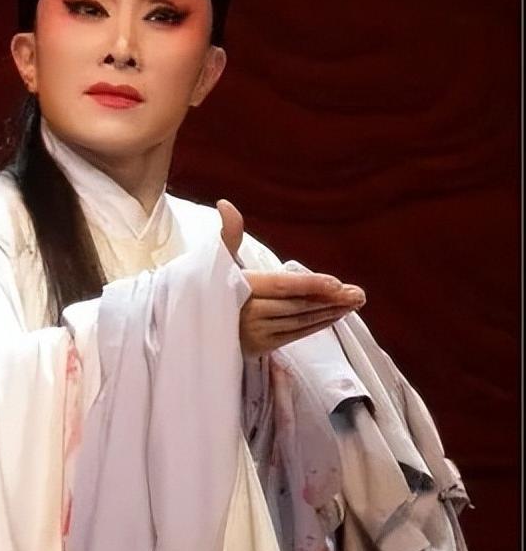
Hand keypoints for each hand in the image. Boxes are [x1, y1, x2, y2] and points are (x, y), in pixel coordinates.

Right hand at [217, 199, 365, 356]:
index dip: (310, 284)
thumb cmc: (209, 287)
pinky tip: (333, 316)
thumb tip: (225, 203)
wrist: (191, 326)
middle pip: (296, 305)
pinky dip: (316, 326)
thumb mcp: (217, 258)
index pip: (281, 285)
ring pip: (299, 322)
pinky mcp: (261, 347)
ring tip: (353, 303)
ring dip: (329, 313)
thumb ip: (229, 233)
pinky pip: (295, 335)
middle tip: (358, 294)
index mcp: (242, 287)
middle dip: (330, 300)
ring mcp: (256, 332)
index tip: (336, 283)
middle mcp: (250, 312)